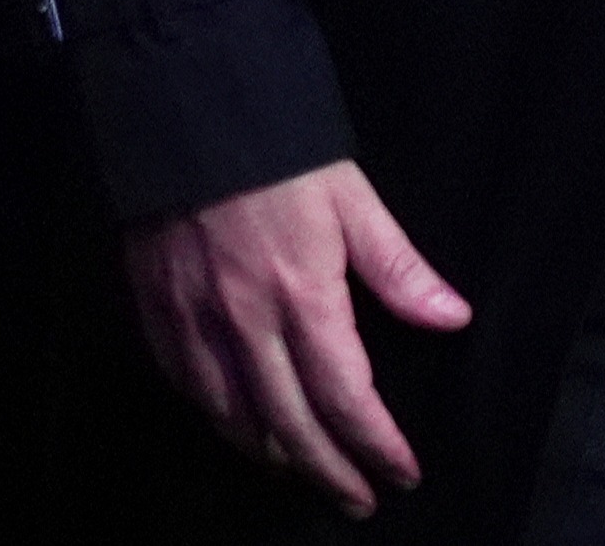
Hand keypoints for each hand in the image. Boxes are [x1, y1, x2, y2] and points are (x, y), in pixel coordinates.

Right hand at [128, 161, 471, 514]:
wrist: (177, 107)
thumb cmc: (272, 150)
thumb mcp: (351, 199)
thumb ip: (399, 267)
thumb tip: (451, 319)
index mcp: (302, 295)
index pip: (345, 398)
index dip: (376, 446)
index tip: (401, 472)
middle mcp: (243, 319)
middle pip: (288, 424)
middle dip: (328, 472)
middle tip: (356, 498)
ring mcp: (191, 316)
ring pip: (229, 414)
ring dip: (270, 453)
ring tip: (300, 469)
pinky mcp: (153, 303)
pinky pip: (183, 381)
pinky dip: (213, 414)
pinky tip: (233, 420)